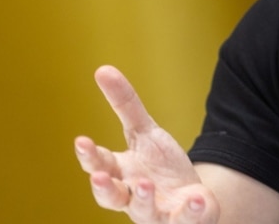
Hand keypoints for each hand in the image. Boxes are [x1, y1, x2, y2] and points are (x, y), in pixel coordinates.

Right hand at [74, 65, 218, 223]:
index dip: (90, 156)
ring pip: (144, 212)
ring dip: (142, 199)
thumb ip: (125, 105)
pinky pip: (185, 220)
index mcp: (121, 173)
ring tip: (145, 185)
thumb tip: (102, 69)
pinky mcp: (182, 221)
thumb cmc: (159, 166)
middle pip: (112, 197)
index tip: (82, 141)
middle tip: (100, 177)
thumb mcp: (145, 133)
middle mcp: (132, 197)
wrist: (189, 198)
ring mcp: (156, 212)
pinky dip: (190, 212)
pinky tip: (196, 199)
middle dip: (104, 188)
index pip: (100, 165)